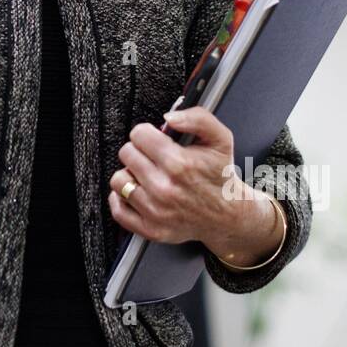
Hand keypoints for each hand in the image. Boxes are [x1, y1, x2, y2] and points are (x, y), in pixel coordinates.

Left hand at [107, 105, 282, 263]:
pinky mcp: (150, 229)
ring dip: (131, 175)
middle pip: (126, 154)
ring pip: (119, 180)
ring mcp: (155, 211)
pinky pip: (118, 210)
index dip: (147, 133)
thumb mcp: (220, 139)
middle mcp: (164, 189)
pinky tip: (139, 192)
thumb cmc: (220, 176)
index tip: (155, 139)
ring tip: (147, 175)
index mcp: (179, 164)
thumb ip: (198, 118)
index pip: (139, 135)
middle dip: (139, 151)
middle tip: (154, 157)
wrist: (228, 214)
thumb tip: (171, 117)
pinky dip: (123, 200)